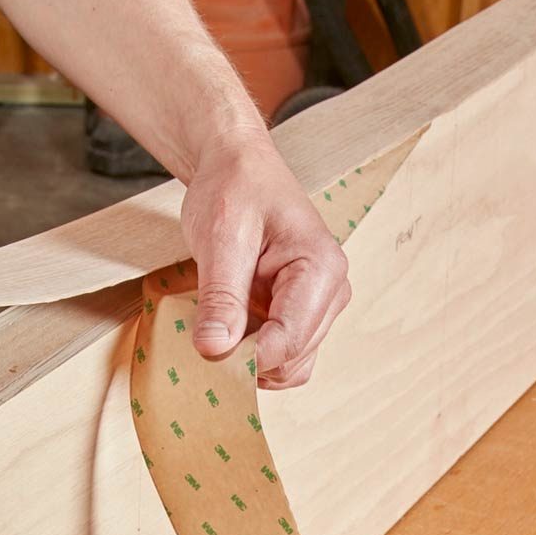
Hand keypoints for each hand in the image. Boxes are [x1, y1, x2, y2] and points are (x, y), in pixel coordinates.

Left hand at [179, 128, 350, 389]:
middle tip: (204, 337)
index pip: (289, 341)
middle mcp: (331, 292)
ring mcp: (318, 306)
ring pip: (289, 365)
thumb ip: (220, 296)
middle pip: (292, 360)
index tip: (206, 351)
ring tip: (217, 327)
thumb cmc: (233, 191)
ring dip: (250, 361)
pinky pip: (280, 355)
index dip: (245, 358)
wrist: (237, 169)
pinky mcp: (299, 314)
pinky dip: (252, 355)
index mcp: (321, 269)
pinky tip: (227, 329)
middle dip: (247, 361)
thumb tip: (214, 349)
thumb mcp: (220, 238)